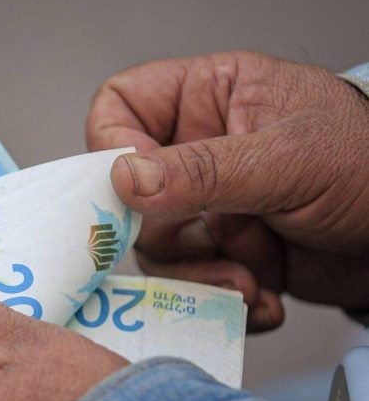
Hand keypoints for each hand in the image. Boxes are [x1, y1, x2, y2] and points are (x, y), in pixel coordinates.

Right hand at [87, 51, 368, 331]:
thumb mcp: (288, 157)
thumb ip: (203, 169)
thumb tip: (123, 180)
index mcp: (205, 99)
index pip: (120, 107)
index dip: (112, 146)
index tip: (135, 188)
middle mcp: (196, 152)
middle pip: (129, 194)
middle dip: (169, 233)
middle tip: (212, 244)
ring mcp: (207, 207)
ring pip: (156, 248)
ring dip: (198, 275)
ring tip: (248, 281)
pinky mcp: (222, 253)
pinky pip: (192, 283)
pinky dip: (223, 300)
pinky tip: (263, 296)